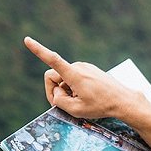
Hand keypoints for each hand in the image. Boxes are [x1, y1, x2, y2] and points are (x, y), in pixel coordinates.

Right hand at [24, 36, 145, 120]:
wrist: (123, 101)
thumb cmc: (101, 106)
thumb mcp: (76, 110)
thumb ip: (59, 101)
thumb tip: (57, 93)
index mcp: (74, 74)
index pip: (52, 59)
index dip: (38, 50)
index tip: (27, 40)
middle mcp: (78, 67)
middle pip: (54, 77)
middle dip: (55, 91)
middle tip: (64, 105)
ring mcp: (84, 67)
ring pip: (64, 79)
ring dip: (66, 91)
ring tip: (81, 101)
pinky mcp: (89, 70)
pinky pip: (73, 78)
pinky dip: (74, 88)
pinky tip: (86, 97)